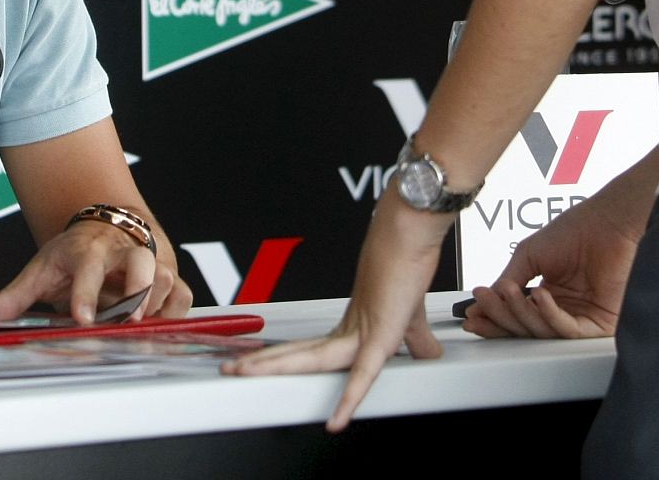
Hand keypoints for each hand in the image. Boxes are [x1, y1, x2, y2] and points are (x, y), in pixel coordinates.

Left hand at [0, 221, 191, 323]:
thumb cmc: (76, 251)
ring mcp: (149, 262)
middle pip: (141, 264)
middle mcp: (122, 252)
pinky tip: (159, 325)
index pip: (88, 268)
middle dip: (139, 291)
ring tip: (142, 326)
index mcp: (89, 250)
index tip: (82, 317)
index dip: (87, 292)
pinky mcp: (168, 275)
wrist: (109, 223)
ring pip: (166, 277)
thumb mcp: (43, 267)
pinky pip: (182, 294)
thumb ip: (16, 294)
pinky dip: (175, 311)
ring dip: (157, 304)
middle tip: (130, 319)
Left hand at [223, 192, 452, 431]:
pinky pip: (362, 376)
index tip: (259, 366)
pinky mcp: (380, 338)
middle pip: (299, 354)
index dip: (283, 360)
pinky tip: (337, 422)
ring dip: (276, 367)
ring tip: (244, 374)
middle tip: (230, 368)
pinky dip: (349, 400)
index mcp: (352, 329)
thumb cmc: (405, 267)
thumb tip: (428, 352)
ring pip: (312, 359)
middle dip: (264, 363)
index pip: (309, 351)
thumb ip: (416, 340)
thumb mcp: (411, 318)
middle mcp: (349, 331)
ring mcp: (360, 333)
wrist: (409, 236)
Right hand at [459, 166, 650, 340]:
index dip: (494, 317)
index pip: (517, 315)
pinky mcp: (600, 324)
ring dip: (521, 314)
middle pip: (525, 328)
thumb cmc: (576, 230)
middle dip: (500, 316)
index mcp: (547, 295)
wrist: (606, 222)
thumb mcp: (529, 254)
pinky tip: (539, 296)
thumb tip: (492, 297)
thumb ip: (510, 277)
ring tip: (509, 292)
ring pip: (543, 332)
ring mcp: (580, 318)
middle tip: (483, 303)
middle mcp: (563, 309)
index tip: (473, 315)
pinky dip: (550, 315)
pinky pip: (569, 330)